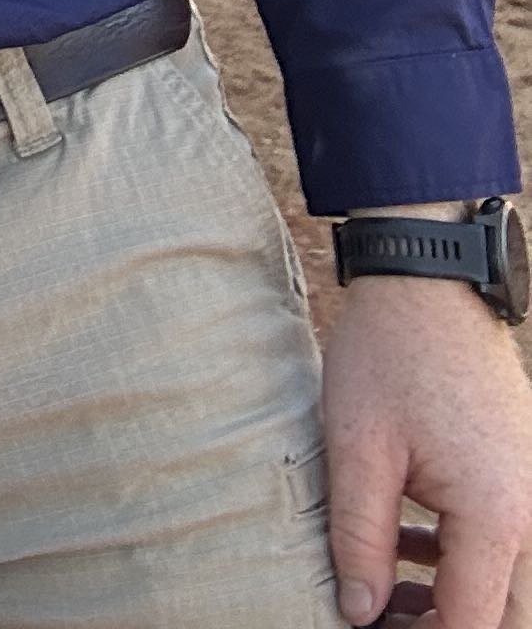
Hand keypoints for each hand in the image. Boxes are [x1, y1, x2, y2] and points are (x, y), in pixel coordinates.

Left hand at [324, 274, 531, 626]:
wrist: (427, 279)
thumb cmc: (388, 355)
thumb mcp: (358, 449)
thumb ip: (360, 540)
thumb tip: (360, 614)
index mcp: (494, 516)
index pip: (471, 623)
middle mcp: (531, 512)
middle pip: (507, 617)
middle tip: (388, 620)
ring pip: (511, 585)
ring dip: (460, 601)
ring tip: (389, 591)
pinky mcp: (523, 470)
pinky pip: (508, 542)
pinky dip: (467, 561)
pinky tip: (411, 547)